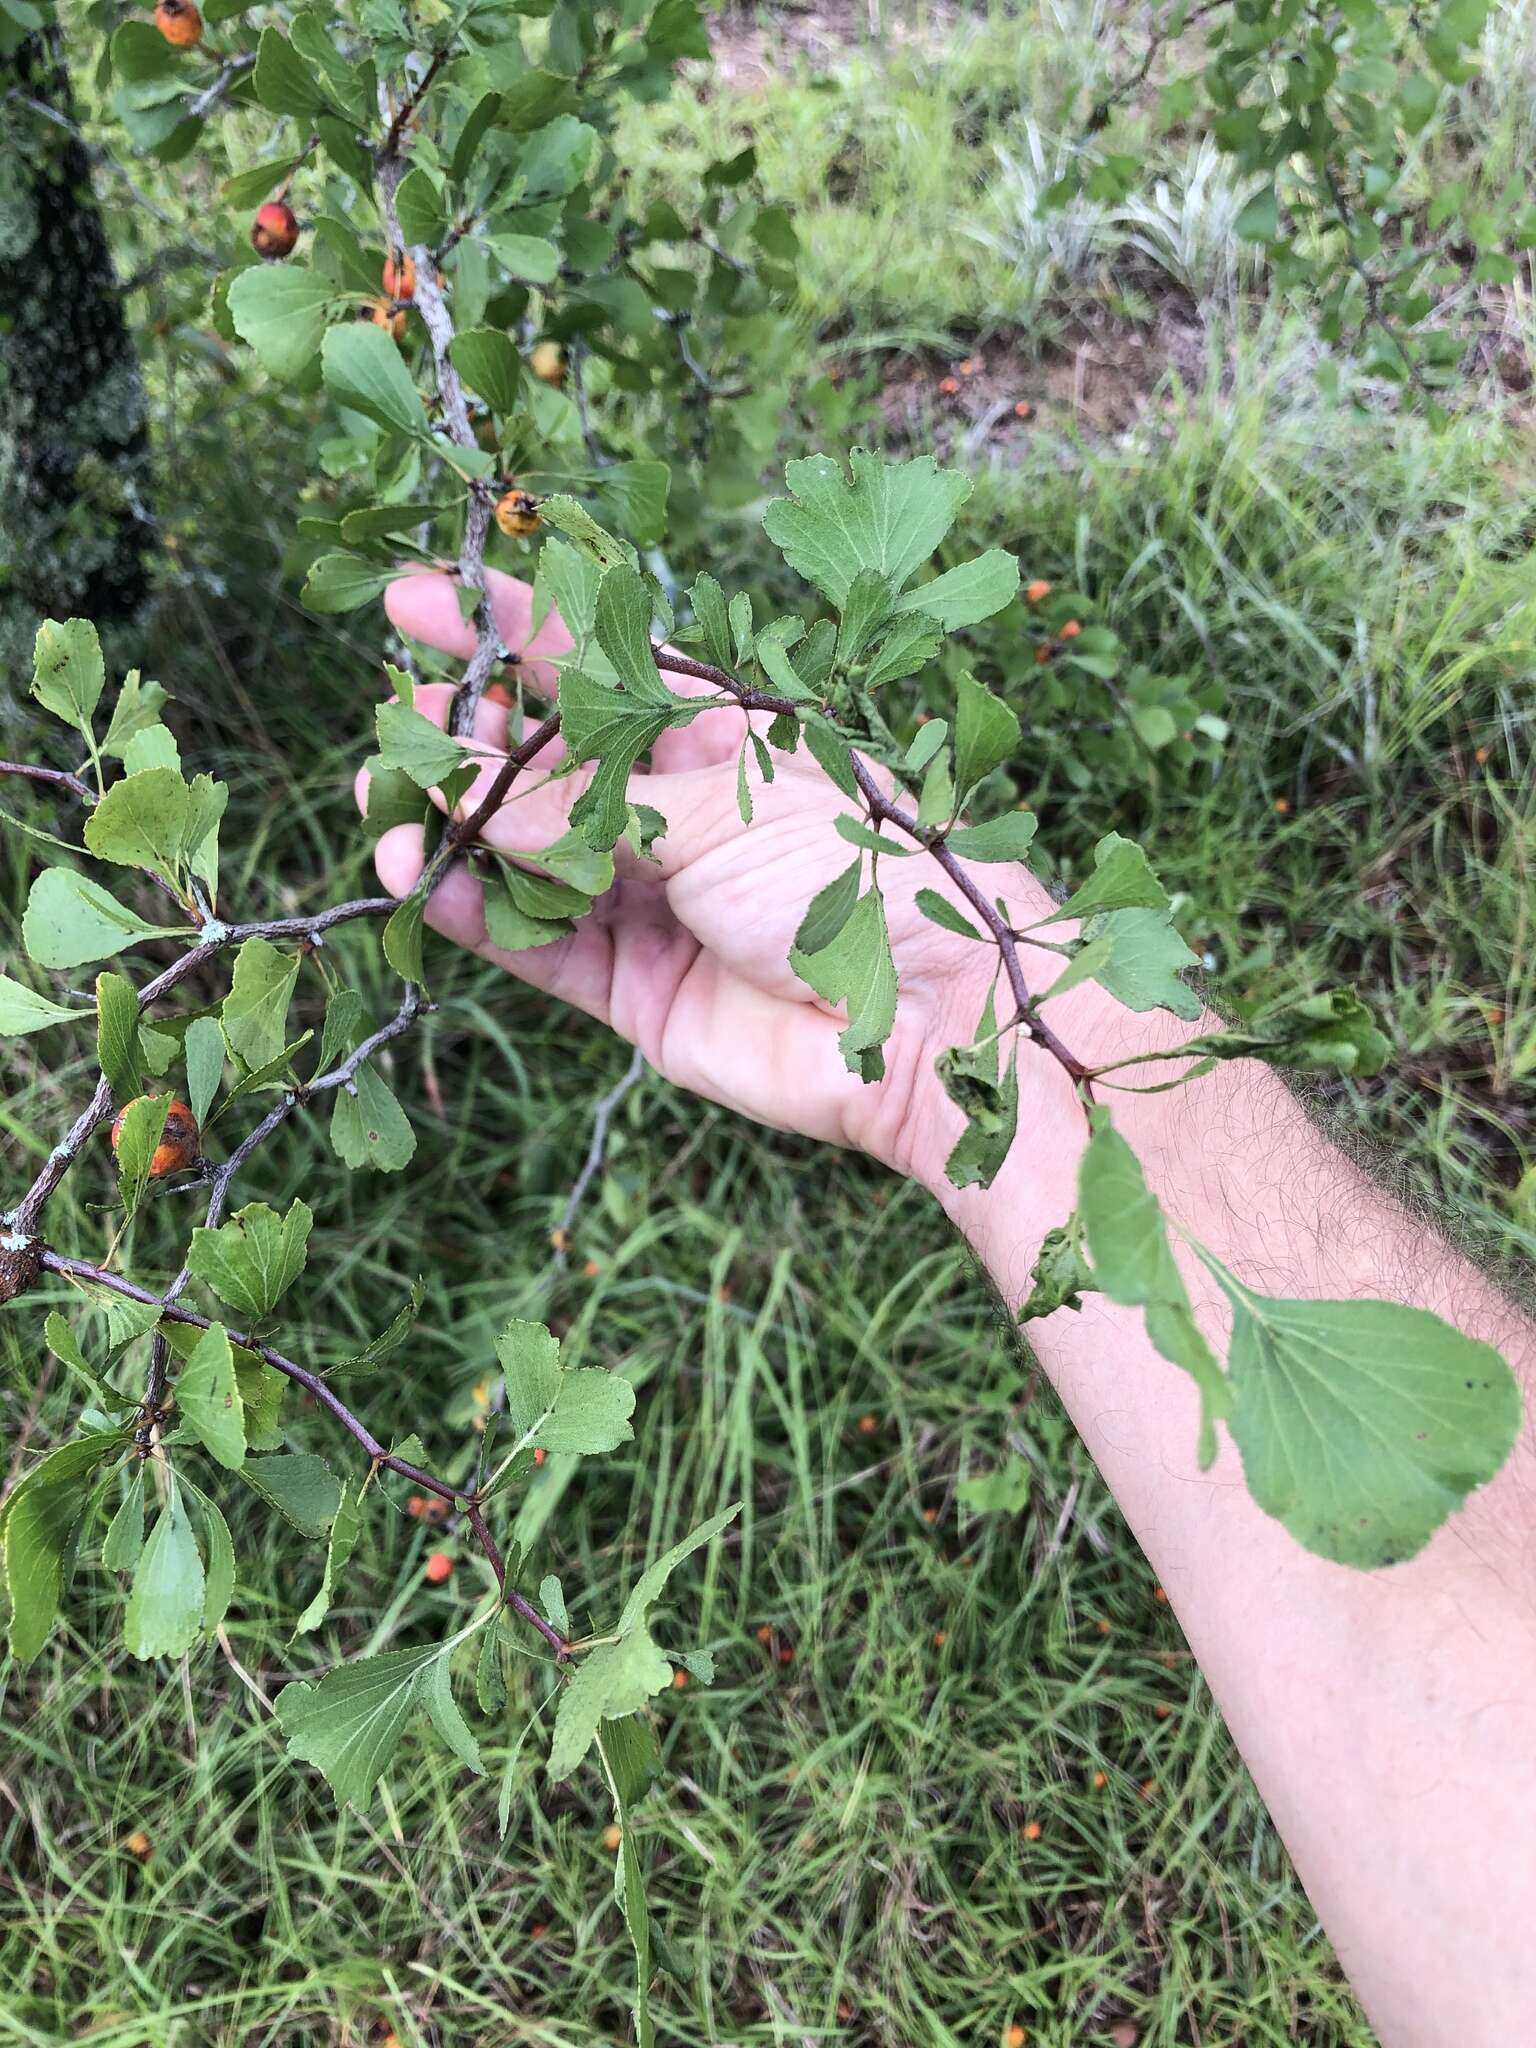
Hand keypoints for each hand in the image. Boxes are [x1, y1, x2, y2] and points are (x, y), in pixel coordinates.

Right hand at [357, 568, 1123, 1194]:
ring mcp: (654, 903)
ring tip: (385, 806)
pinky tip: (418, 883)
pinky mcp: (637, 988)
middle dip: (470, 739)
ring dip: (457, 832)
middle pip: (548, 766)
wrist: (925, 1021)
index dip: (502, 629)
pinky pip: (539, 945)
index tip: (413, 601)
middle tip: (398, 718)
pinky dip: (478, 916)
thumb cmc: (853, 877)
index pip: (591, 664)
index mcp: (716, 737)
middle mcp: (677, 814)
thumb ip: (586, 804)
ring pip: (531, 858)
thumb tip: (474, 793)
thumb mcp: (715, 809)